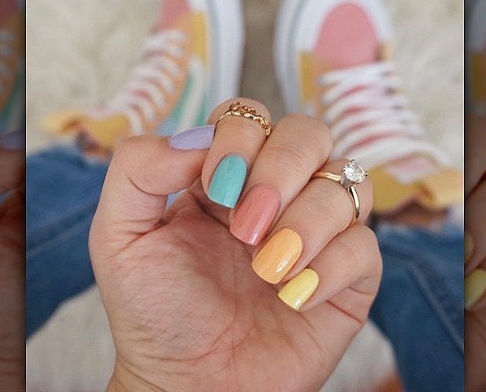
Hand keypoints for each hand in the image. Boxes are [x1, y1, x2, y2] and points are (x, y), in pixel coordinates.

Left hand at [90, 99, 380, 390]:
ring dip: (308, 221)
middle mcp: (276, 196)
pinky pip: (366, 246)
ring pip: (348, 182)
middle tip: (245, 227)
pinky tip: (292, 299)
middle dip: (280, 171)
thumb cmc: (154, 314)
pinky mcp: (347, 278)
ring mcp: (315, 233)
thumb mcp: (119, 235)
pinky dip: (331, 267)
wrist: (187, 386)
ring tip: (267, 271)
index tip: (214, 189)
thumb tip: (197, 137)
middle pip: (309, 134)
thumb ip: (139, 169)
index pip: (249, 119)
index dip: (238, 140)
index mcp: (224, 178)